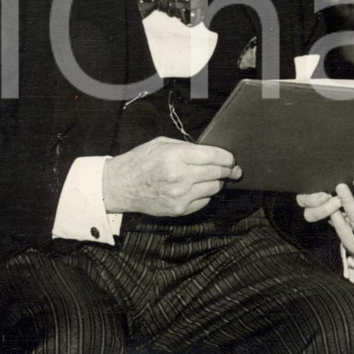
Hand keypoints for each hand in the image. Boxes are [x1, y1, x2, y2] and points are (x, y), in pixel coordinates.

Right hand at [102, 136, 239, 215]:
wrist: (120, 186)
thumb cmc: (141, 161)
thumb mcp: (162, 144)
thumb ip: (187, 148)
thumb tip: (211, 153)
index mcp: (176, 156)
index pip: (214, 156)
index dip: (227, 157)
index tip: (232, 159)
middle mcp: (180, 176)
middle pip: (217, 173)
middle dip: (228, 170)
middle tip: (233, 169)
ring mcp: (180, 195)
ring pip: (214, 188)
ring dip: (217, 182)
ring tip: (212, 177)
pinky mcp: (179, 209)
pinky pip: (204, 201)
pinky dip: (205, 194)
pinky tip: (197, 188)